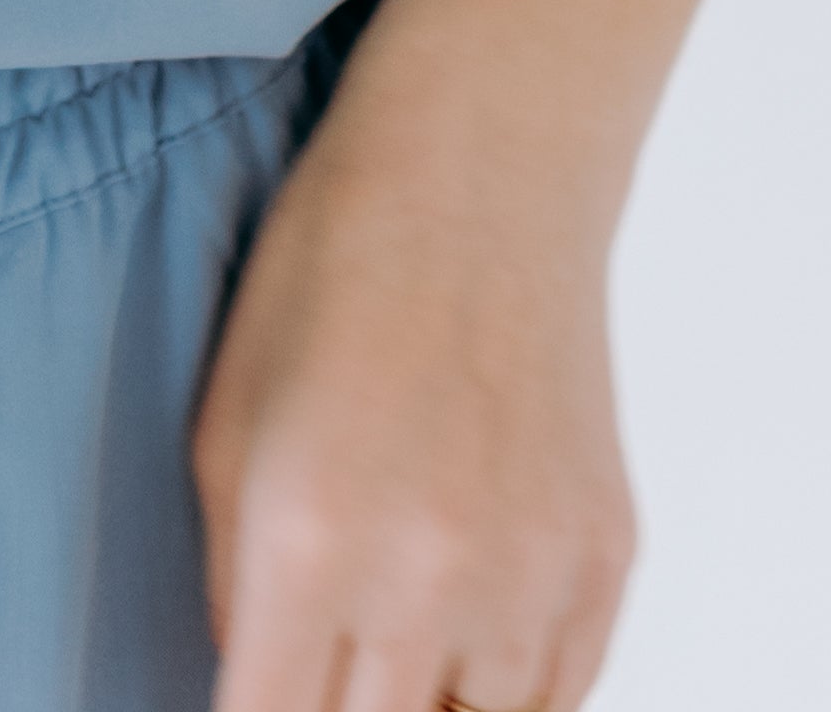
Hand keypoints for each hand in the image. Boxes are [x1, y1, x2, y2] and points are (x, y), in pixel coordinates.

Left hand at [190, 96, 636, 711]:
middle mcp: (427, 576)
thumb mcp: (226, 428)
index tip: (256, 698)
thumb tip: (253, 694)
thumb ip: (236, 593)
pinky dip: (507, 694)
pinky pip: (563, 700)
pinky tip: (467, 643)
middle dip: (333, 708)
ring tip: (393, 642)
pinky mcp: (605, 562)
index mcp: (307, 538)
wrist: (479, 172)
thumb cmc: (330, 276)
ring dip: (426, 705)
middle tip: (322, 657)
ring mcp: (531, 576)